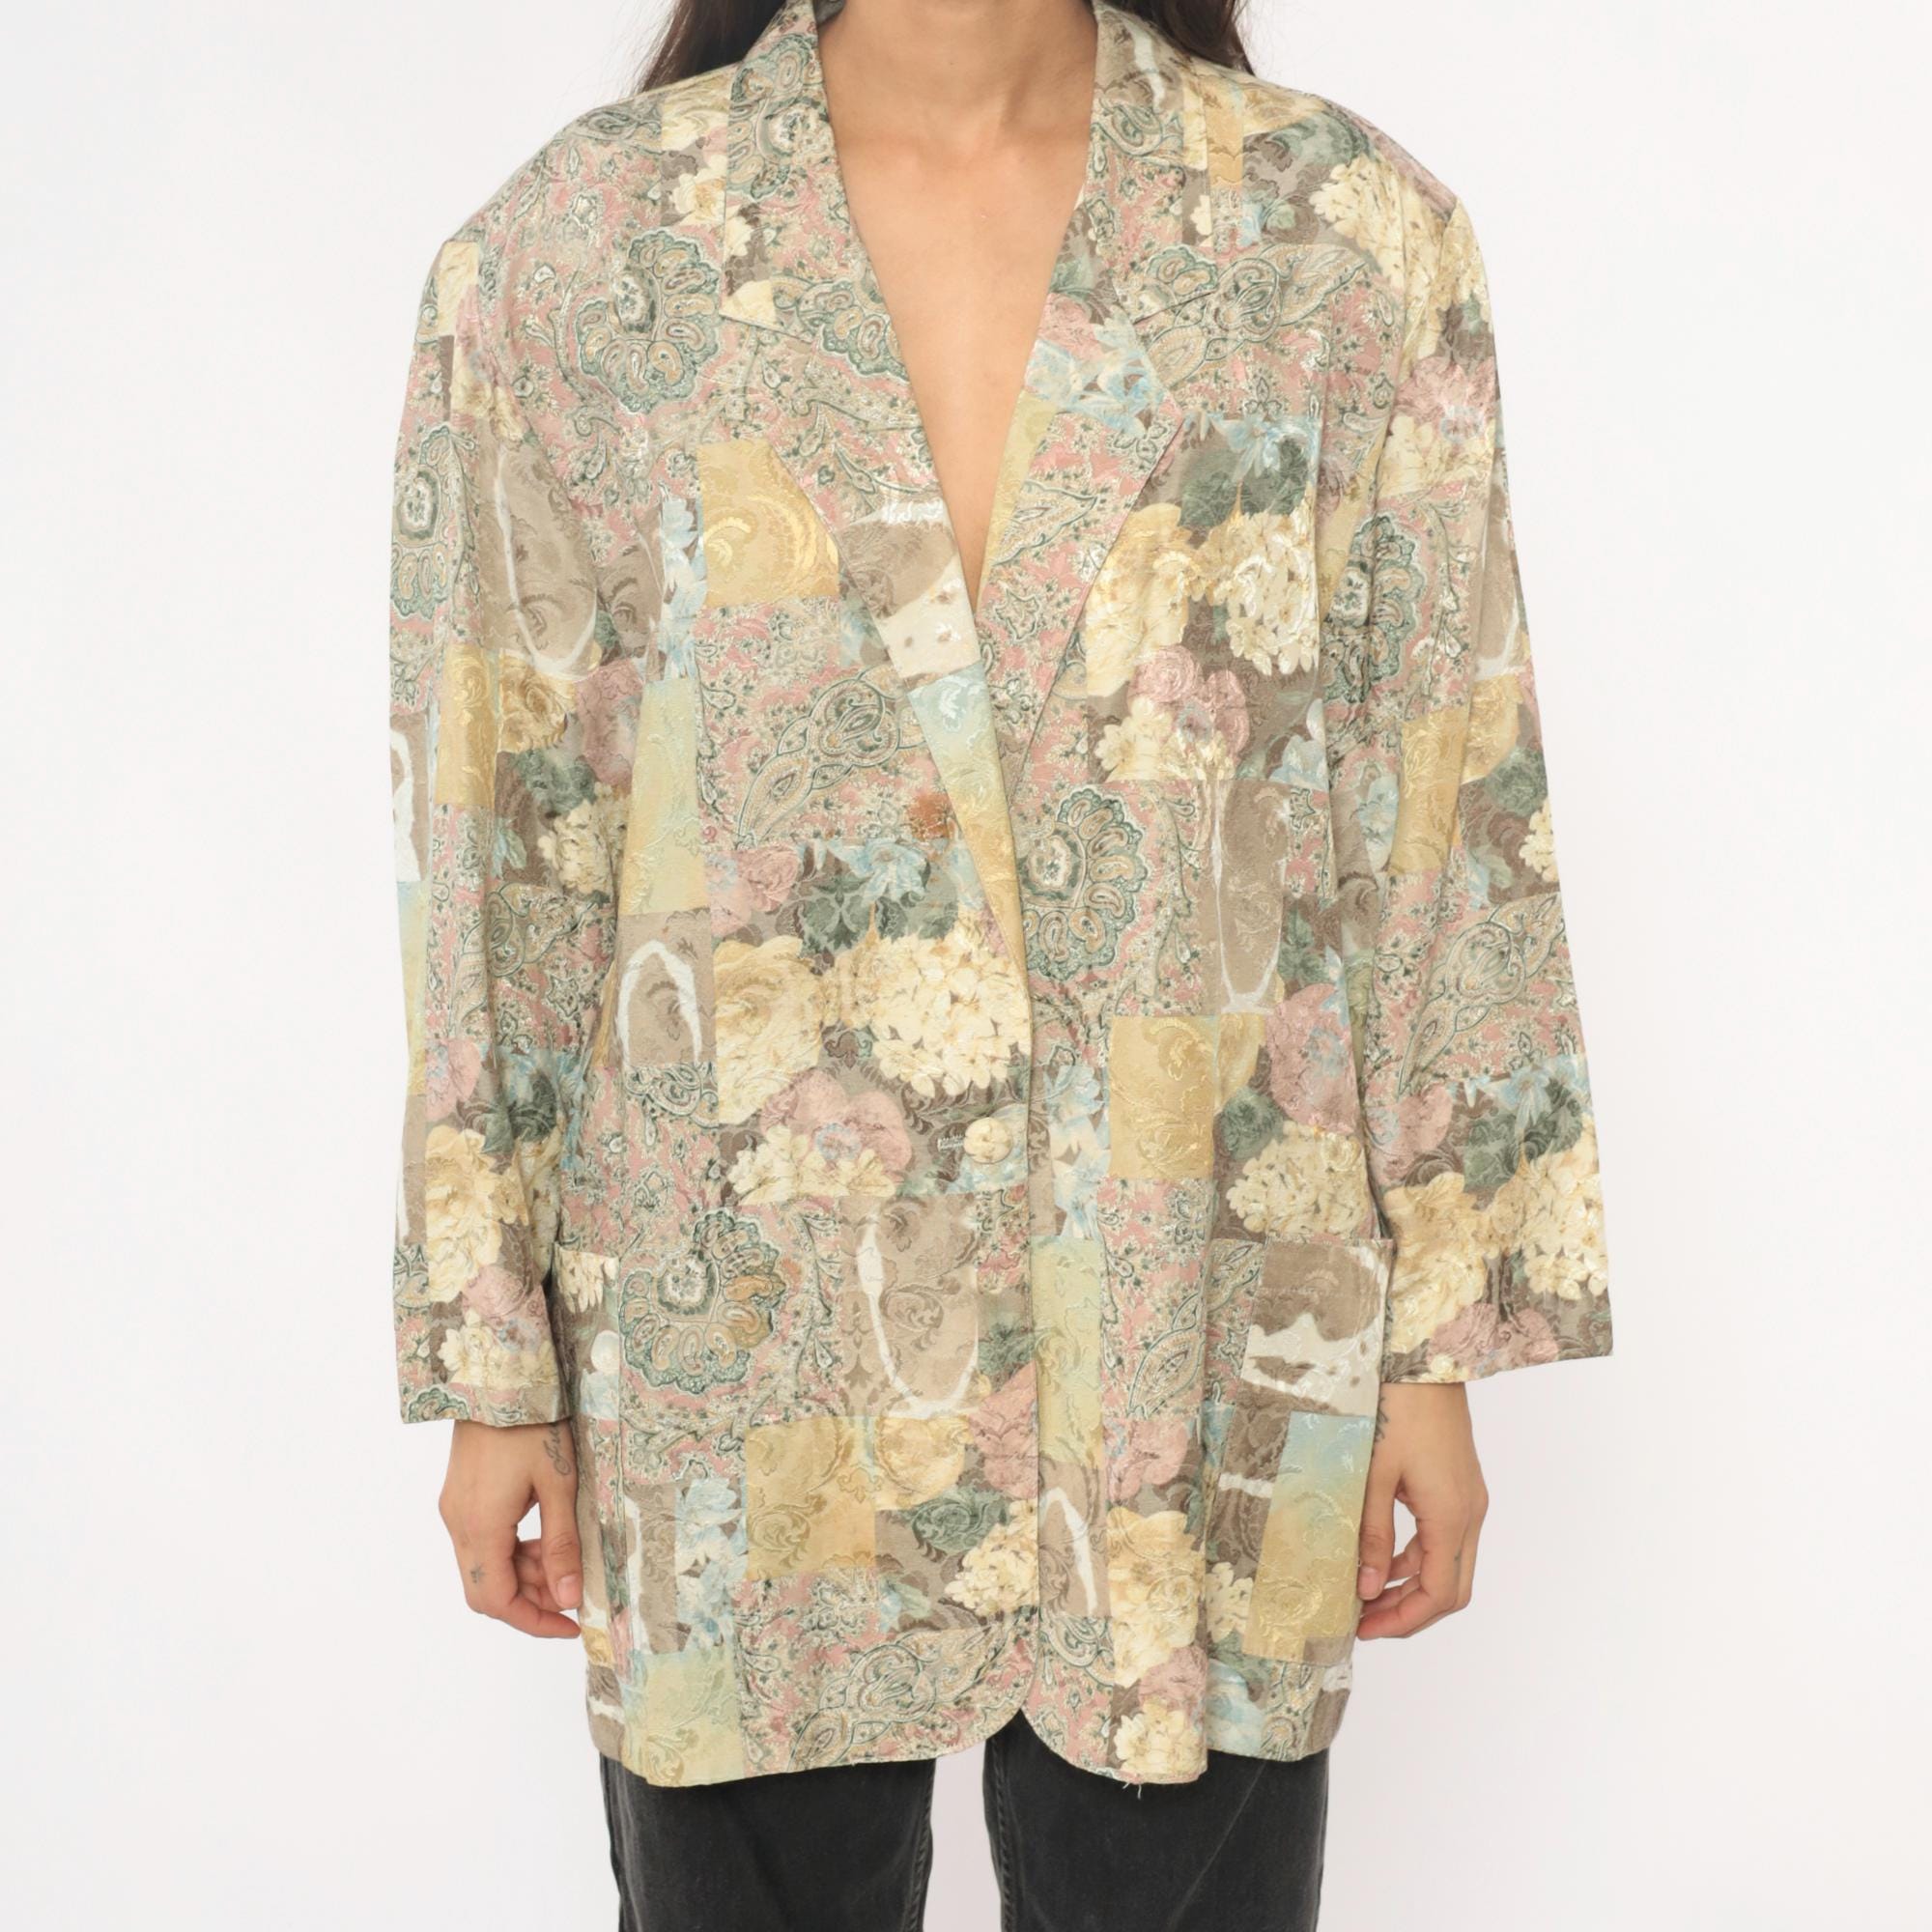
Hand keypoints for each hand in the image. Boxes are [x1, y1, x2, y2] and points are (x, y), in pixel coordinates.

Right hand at [438, 1418, 582, 1637]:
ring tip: (564, 1559)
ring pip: (484, 1565)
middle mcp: (458, 1523)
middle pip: (486, 1588)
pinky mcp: (461, 1496)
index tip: (570, 1625)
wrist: (499, 1376)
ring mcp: (455, 1509)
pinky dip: (512, 1549)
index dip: (533, 1620)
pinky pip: (482, 1541)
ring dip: (523, 1572)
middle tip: (572, 1590)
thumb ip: (561, 1545)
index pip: (496, 1600)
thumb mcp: (558, 1485)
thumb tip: (567, 1597)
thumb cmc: (533, 1424)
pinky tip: (543, 1535)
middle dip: (531, 1597)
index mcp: (480, 1527)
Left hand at [1355, 1383, 1487, 1639]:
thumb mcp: (1374, 1474)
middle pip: (1451, 1588)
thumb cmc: (1396, 1408)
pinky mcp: (1459, 1486)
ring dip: (1412, 1586)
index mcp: (1451, 1515)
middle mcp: (1469, 1513)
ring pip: (1449, 1565)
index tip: (1364, 1630)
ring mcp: (1468, 1499)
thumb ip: (1373, 1534)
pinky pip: (1444, 1539)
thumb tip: (1368, 1589)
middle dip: (1410, 1612)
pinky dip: (1416, 1558)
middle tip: (1364, 1622)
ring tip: (1366, 1595)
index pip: (1438, 1593)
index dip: (1403, 1620)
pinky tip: (1382, 1558)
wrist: (1425, 1359)